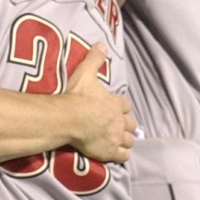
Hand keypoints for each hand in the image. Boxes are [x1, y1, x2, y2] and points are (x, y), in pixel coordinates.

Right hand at [64, 44, 135, 163]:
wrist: (69, 118)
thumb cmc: (77, 96)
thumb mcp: (85, 73)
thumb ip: (94, 59)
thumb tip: (101, 44)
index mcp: (115, 104)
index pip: (125, 106)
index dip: (121, 107)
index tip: (115, 108)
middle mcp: (119, 121)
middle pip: (131, 124)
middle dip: (126, 125)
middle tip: (116, 125)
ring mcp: (115, 137)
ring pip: (129, 141)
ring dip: (125, 140)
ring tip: (118, 140)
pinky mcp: (109, 151)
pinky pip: (122, 156)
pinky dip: (121, 155)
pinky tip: (116, 153)